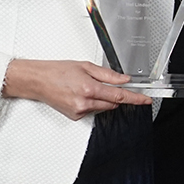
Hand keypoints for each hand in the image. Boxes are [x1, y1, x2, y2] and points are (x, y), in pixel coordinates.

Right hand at [0, 59, 151, 119]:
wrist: (37, 81)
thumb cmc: (57, 71)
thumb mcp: (85, 66)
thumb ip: (108, 74)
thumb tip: (124, 79)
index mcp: (89, 88)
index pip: (119, 96)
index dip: (135, 99)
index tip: (146, 100)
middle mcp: (85, 102)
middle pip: (112, 103)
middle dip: (114, 95)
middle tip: (103, 84)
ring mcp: (79, 111)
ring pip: (103, 107)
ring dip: (101, 99)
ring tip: (85, 86)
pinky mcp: (75, 117)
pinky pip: (91, 111)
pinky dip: (91, 103)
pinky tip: (79, 94)